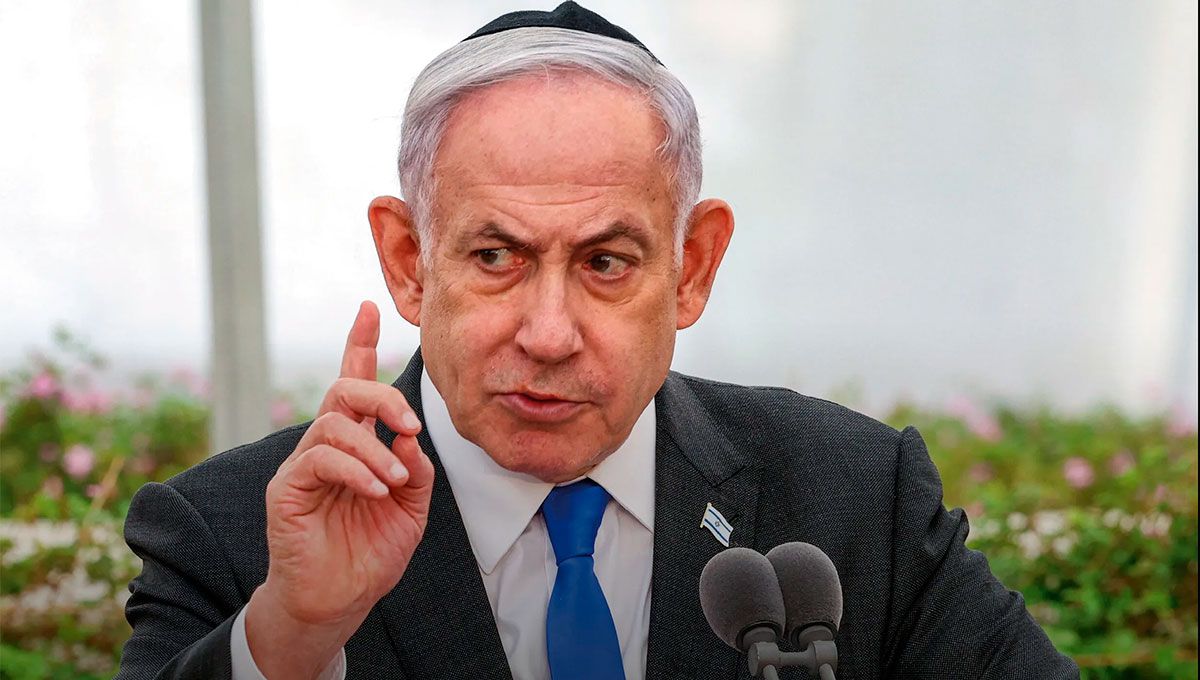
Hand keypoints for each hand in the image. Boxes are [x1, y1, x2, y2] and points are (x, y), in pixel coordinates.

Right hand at [246, 301, 433, 677]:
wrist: (338, 602)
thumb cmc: (370, 553)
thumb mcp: (411, 508)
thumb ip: (416, 469)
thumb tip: (410, 435)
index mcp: (356, 443)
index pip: (354, 382)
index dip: (360, 343)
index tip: (369, 307)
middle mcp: (326, 446)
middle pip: (344, 389)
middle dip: (382, 393)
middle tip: (413, 423)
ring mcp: (303, 466)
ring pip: (333, 423)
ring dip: (373, 447)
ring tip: (393, 479)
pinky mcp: (286, 490)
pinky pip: (320, 458)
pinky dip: (355, 468)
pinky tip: (375, 488)